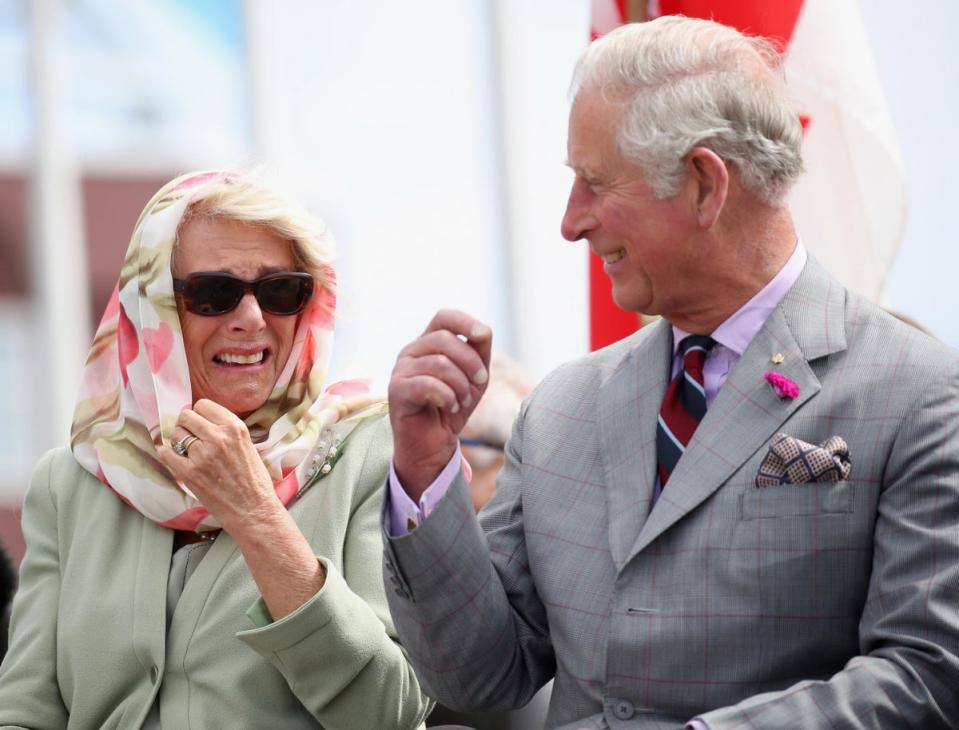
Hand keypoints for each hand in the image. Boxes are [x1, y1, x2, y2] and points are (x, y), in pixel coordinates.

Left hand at [157, 399, 280, 533]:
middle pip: (186, 416)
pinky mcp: (189, 473)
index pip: (203, 405)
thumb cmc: (254, 481)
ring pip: (176, 434)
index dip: (200, 415)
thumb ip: (227, 431)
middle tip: (192, 437)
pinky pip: (166, 453)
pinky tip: (176, 460)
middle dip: (186, 426)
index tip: (201, 424)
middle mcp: (218, 438)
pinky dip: (167, 455)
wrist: (253, 510)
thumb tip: (202, 421)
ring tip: (188, 452)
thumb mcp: (248, 445)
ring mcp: (202, 455)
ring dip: (179, 441)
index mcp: (235, 428)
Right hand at [388, 309, 491, 499]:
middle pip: (444, 339)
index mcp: (428, 343)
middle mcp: (411, 352)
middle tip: (480, 383)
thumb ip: (479, 353)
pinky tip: (450, 407)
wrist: (434, 444)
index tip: (483, 335)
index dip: (465, 321)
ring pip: (439, 363)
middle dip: (470, 362)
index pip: (443, 317)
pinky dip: (448, 397)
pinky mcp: (396, 390)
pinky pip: (428, 384)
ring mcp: (400, 370)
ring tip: (463, 401)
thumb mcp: (474, 378)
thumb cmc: (453, 407)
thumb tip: (483, 331)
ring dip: (461, 385)